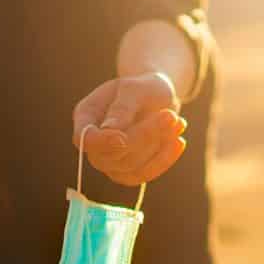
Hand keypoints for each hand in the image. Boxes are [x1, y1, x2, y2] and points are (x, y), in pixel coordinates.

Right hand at [71, 71, 188, 186]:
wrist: (158, 98)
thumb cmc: (144, 88)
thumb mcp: (135, 88)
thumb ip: (123, 108)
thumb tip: (110, 130)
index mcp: (86, 116)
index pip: (84, 139)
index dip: (101, 143)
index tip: (123, 139)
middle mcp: (95, 142)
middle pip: (111, 155)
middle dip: (143, 138)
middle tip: (170, 116)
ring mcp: (110, 160)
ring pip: (131, 166)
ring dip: (158, 146)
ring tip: (178, 121)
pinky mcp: (130, 171)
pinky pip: (144, 174)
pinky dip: (164, 159)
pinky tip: (179, 141)